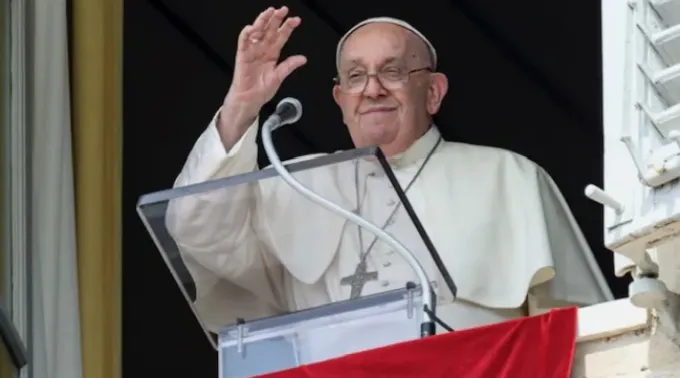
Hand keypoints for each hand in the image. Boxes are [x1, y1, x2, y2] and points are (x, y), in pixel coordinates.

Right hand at [219, 6, 305, 144]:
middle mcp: (263, 49)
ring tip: (269, 12)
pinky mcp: (242, 55)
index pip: (281, 36)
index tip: (296, 20)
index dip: (288, 27)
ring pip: (257, 31)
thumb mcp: (279, 77)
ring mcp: (252, 50)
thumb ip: (289, 66)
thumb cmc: (262, 89)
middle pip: (270, 30)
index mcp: (273, 53)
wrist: (250, 99)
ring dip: (263, 21)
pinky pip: (243, 41)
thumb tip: (303, 59)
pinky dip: (247, 34)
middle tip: (283, 10)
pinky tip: (253, 28)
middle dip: (276, 19)